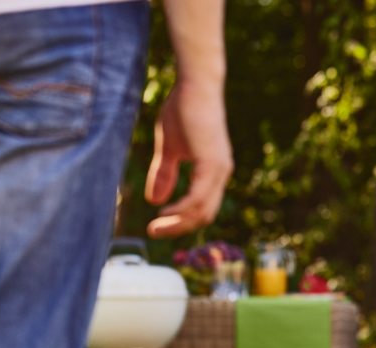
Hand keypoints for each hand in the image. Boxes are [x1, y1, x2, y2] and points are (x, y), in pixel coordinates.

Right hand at [144, 80, 233, 238]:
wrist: (194, 86)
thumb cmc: (182, 112)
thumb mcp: (169, 149)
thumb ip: (164, 174)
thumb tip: (155, 200)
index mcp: (213, 173)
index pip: (202, 209)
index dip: (181, 221)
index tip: (158, 226)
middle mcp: (221, 175)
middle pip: (204, 216)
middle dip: (179, 228)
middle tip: (155, 233)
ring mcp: (219, 170)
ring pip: (202, 210)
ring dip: (179, 223)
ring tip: (156, 227)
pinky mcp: (212, 163)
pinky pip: (198, 197)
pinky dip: (182, 208)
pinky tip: (165, 211)